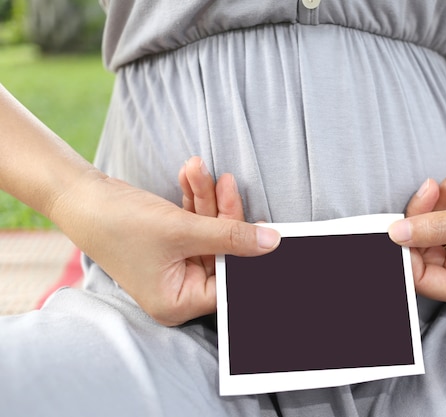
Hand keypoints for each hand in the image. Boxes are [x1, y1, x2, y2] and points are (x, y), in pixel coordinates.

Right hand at [50, 159, 279, 325]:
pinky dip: (194, 200)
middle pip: (222, 252)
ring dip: (207, 199)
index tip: (266, 227)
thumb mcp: (183, 230)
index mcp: (178, 301)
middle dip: (223, 213)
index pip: (228, 282)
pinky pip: (195, 224)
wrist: (80, 197)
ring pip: (210, 232)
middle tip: (228, 184)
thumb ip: (232, 236)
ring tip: (199, 170)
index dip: (247, 254)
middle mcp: (178, 290)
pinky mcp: (172, 244)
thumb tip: (272, 242)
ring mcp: (175, 266)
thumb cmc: (121, 223)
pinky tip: (191, 175)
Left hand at [389, 168, 445, 309]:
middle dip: (422, 216)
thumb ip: (432, 229)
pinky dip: (443, 199)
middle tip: (428, 188)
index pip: (420, 278)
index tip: (396, 222)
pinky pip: (437, 220)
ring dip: (433, 203)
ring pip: (426, 232)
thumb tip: (395, 234)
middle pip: (419, 251)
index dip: (405, 250)